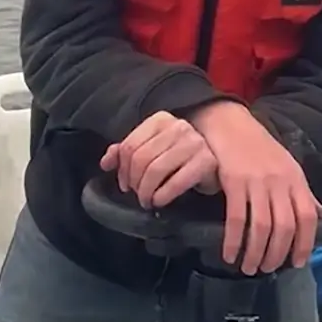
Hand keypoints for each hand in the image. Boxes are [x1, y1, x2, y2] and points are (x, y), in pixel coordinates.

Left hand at [99, 111, 219, 208]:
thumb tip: (106, 162)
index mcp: (161, 120)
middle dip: (134, 182)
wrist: (215, 166)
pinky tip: (159, 201)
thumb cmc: (179, 159)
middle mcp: (178, 126)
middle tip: (137, 195)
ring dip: (146, 192)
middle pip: (140, 158)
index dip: (122, 170)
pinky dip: (162, 196)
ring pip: (155, 170)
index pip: (130, 145)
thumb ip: (128, 152)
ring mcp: (194, 142)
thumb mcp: (153, 151)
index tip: (125, 185)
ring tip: (146, 201)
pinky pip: (176, 182)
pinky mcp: (207, 161)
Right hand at [191, 101, 321, 273]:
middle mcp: (279, 182)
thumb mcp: (288, 167)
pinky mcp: (233, 181)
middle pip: (284, 227)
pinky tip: (230, 253)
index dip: (304, 244)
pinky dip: (233, 240)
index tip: (297, 263)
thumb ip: (304, 194)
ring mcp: (256, 181)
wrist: (229, 122)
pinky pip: (236, 218)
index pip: (308, 217)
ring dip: (255, 253)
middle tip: (266, 269)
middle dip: (276, 254)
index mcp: (295, 179)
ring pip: (261, 227)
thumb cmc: (258, 147)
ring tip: (248, 267)